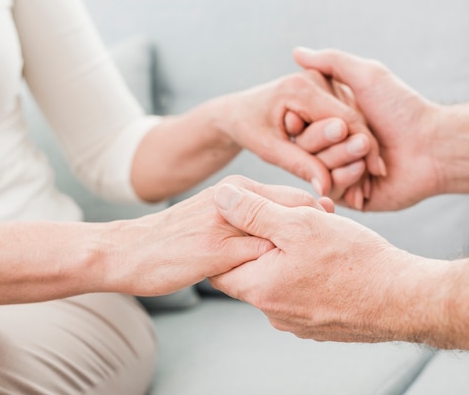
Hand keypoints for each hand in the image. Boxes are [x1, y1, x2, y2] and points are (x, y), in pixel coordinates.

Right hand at [104, 175, 331, 296]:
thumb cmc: (175, 237)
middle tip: (339, 245)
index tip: (336, 232)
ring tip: (323, 262)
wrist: (129, 251)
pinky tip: (290, 280)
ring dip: (304, 246)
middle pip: (295, 208)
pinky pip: (258, 258)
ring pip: (281, 231)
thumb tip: (282, 226)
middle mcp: (235, 200)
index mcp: (237, 188)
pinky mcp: (214, 251)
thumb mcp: (214, 214)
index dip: (319, 214)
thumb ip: (246, 215)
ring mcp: (225, 225)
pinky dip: (278, 267)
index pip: (294, 195)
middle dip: (320, 226)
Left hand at [209, 182, 440, 342]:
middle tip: (294, 217)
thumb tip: (221, 198)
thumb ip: (255, 211)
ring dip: (292, 252)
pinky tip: (334, 254)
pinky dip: (310, 270)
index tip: (250, 216)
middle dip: (268, 239)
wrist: (404, 298)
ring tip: (321, 229)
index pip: (220, 265)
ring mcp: (298, 322)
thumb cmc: (353, 260)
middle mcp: (274, 312)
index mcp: (260, 289)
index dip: (230, 236)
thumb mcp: (299, 223)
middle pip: (253, 269)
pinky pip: (303, 291)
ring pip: (280, 278)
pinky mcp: (320, 323)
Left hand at [218, 70, 383, 195]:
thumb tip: (326, 187)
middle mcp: (314, 79)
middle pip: (352, 118)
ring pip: (353, 118)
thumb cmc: (248, 128)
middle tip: (378, 177)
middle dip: (365, 149)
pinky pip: (345, 117)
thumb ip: (299, 164)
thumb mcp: (269, 149)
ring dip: (361, 148)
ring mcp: (321, 82)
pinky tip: (361, 166)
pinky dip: (352, 140)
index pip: (343, 120)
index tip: (375, 172)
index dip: (362, 147)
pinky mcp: (325, 90)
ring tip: (372, 179)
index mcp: (300, 88)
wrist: (238, 111)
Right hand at [292, 48, 445, 210]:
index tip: (304, 119)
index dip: (301, 122)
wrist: (432, 147)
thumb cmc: (402, 109)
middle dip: (329, 141)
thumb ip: (331, 62)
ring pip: (316, 169)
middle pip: (305, 147)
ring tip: (368, 154)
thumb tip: (296, 52)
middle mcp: (334, 144)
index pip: (299, 124)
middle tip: (361, 138)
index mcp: (334, 118)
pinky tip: (369, 174)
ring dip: (341, 159)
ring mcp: (341, 169)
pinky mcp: (351, 194)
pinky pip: (331, 190)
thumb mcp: (367, 76)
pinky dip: (348, 179)